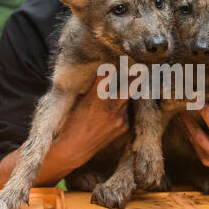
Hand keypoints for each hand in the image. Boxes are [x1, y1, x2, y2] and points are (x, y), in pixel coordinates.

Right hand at [0, 75, 131, 187]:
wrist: (73, 149)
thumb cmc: (70, 122)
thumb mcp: (78, 100)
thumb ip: (94, 86)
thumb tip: (105, 71)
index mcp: (96, 97)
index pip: (110, 72)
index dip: (115, 64)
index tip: (118, 59)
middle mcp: (111, 106)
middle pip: (130, 84)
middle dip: (134, 75)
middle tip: (138, 67)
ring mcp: (120, 117)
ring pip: (128, 98)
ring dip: (126, 92)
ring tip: (123, 88)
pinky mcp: (124, 126)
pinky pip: (127, 111)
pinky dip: (122, 107)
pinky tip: (114, 108)